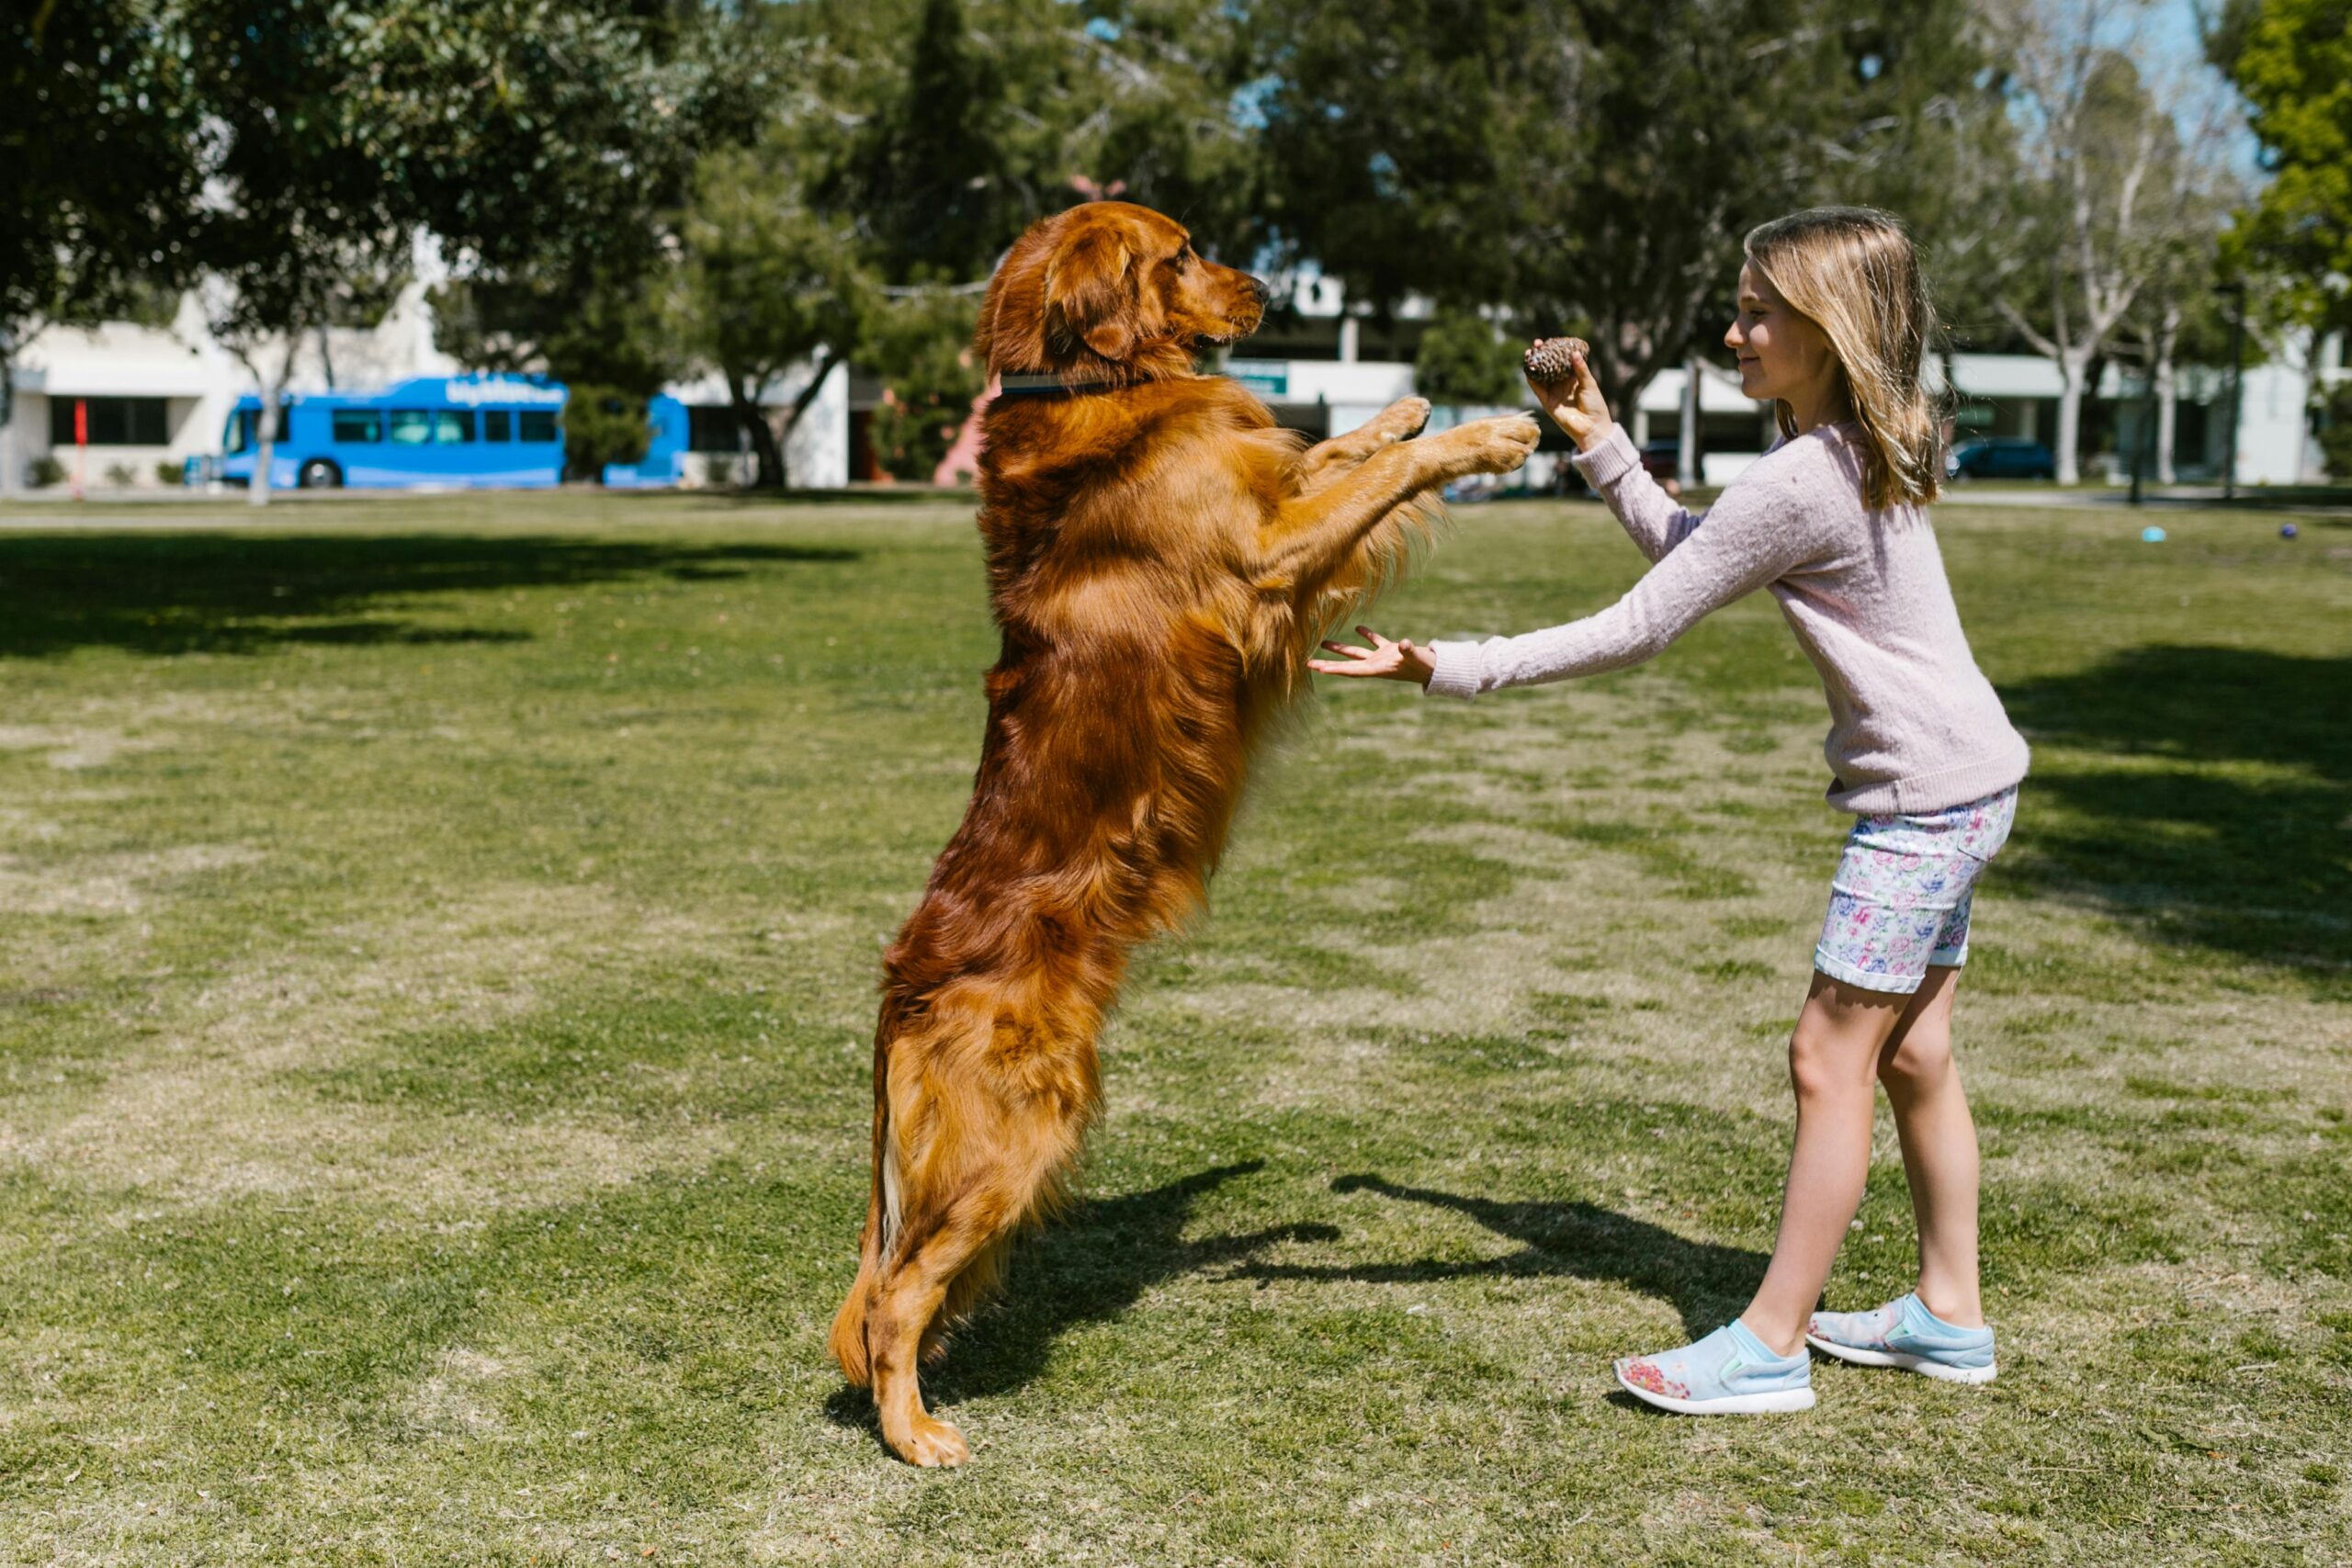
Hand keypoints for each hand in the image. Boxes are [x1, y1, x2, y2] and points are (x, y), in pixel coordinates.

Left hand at [1310, 626, 1434, 685]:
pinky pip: (1374, 642)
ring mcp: (1382, 658)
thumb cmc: (1425, 666)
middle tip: (1308, 663)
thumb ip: (1408, 650)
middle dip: (1328, 663)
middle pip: (1347, 665)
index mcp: (1379, 669)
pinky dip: (1366, 635)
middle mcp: (1376, 665)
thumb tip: (1404, 643)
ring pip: (1356, 653)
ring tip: (1323, 643)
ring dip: (1341, 649)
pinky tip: (1358, 628)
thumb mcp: (1416, 658)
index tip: (1319, 669)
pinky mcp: (1390, 651)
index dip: (1336, 669)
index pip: (1353, 670)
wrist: (1436, 670)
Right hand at [1524, 343, 1613, 451]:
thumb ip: (1580, 369)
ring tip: (1530, 352)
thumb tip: (1574, 353)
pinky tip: (1529, 368)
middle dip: (1542, 354)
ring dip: (1534, 364)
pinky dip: (1532, 378)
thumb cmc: (1595, 405)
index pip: (1561, 361)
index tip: (1551, 340)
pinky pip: (1537, 388)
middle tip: (1537, 343)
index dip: (1555, 351)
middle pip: (1548, 366)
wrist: (1592, 427)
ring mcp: (1553, 392)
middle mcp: (1561, 384)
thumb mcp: (1589, 383)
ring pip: (1540, 375)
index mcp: (1572, 378)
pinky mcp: (1547, 402)